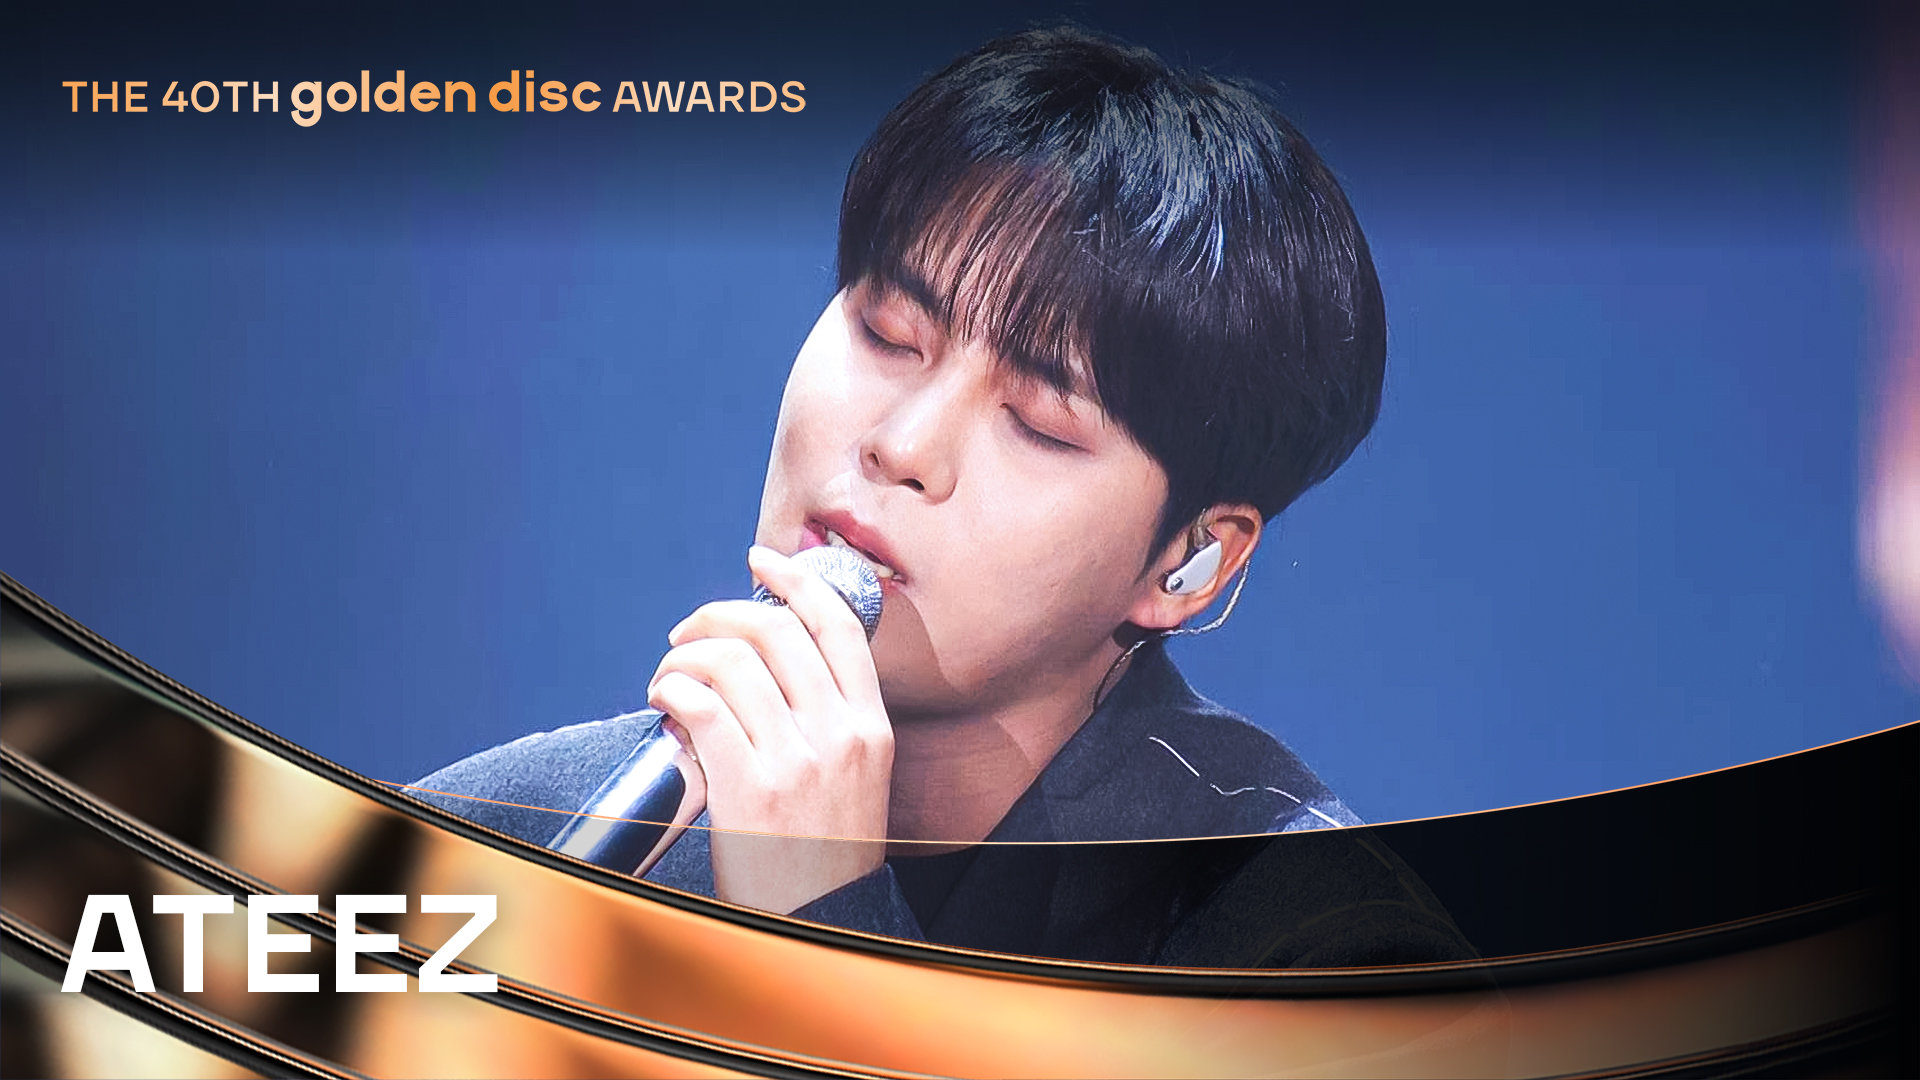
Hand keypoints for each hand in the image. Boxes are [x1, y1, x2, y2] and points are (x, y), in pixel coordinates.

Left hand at [646, 545, 892, 913]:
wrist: (820, 924)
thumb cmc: (825, 852)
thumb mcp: (855, 775)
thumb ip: (826, 717)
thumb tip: (764, 657)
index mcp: (870, 725)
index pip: (838, 625)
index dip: (797, 579)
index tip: (762, 559)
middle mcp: (840, 734)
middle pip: (777, 631)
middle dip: (722, 614)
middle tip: (690, 631)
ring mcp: (798, 761)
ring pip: (733, 663)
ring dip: (687, 656)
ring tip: (669, 675)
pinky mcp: (751, 788)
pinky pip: (703, 707)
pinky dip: (674, 689)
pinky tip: (664, 699)